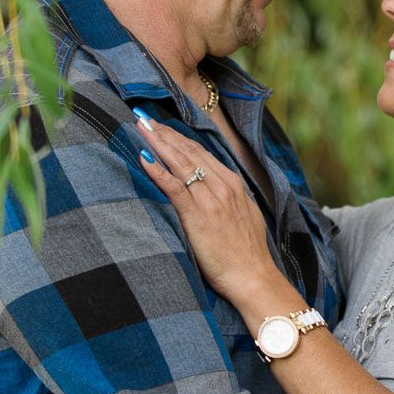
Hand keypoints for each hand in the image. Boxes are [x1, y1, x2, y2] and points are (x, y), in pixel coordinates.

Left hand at [134, 115, 285, 304]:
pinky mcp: (197, 215)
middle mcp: (222, 185)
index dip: (178, 137)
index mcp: (233, 183)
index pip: (200, 152)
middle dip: (163, 132)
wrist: (253, 275)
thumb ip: (229, 198)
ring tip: (140, 127)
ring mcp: (210, 198)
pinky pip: (174, 186)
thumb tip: (214, 190)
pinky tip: (143, 157)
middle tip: (143, 118)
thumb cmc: (246, 252)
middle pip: (188, 151)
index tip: (161, 126)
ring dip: (158, 142)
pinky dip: (158, 170)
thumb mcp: (244, 215)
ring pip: (180, 162)